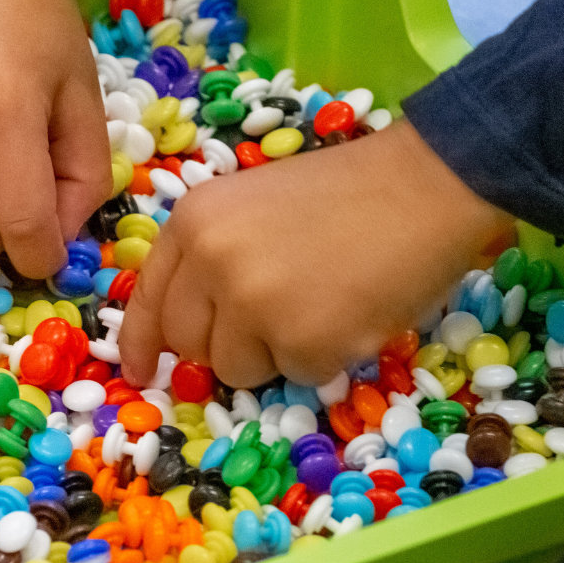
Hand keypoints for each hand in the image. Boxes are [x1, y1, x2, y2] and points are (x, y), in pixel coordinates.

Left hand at [119, 121, 511, 387]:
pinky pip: (298, 376)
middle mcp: (211, 261)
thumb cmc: (347, 194)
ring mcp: (254, 304)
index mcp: (195, 221)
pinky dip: (326, 356)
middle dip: (226, 345)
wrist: (424, 186)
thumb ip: (214, 257)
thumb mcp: (254, 207)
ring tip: (321, 302)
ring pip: (238, 370)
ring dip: (277, 352)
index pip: (149, 296)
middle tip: (277, 317)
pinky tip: (352, 311)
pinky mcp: (302, 342)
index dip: (142, 340)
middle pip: (190, 344)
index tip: (139, 370)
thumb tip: (192, 329)